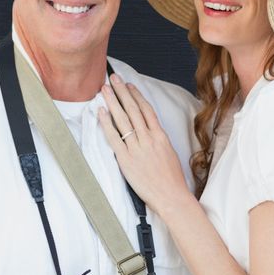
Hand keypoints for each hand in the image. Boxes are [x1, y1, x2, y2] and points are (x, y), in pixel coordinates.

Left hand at [97, 74, 190, 213]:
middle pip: (133, 109)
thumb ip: (159, 140)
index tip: (129, 85)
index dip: (136, 95)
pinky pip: (114, 137)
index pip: (146, 110)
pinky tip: (101, 112)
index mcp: (160, 136)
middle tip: (114, 78)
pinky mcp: (126, 159)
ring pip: (123, 119)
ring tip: (104, 89)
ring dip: (113, 102)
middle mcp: (148, 138)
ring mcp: (136, 148)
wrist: (171, 196)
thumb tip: (150, 131)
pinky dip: (107, 123)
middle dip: (122, 92)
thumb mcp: (170, 153)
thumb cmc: (172, 179)